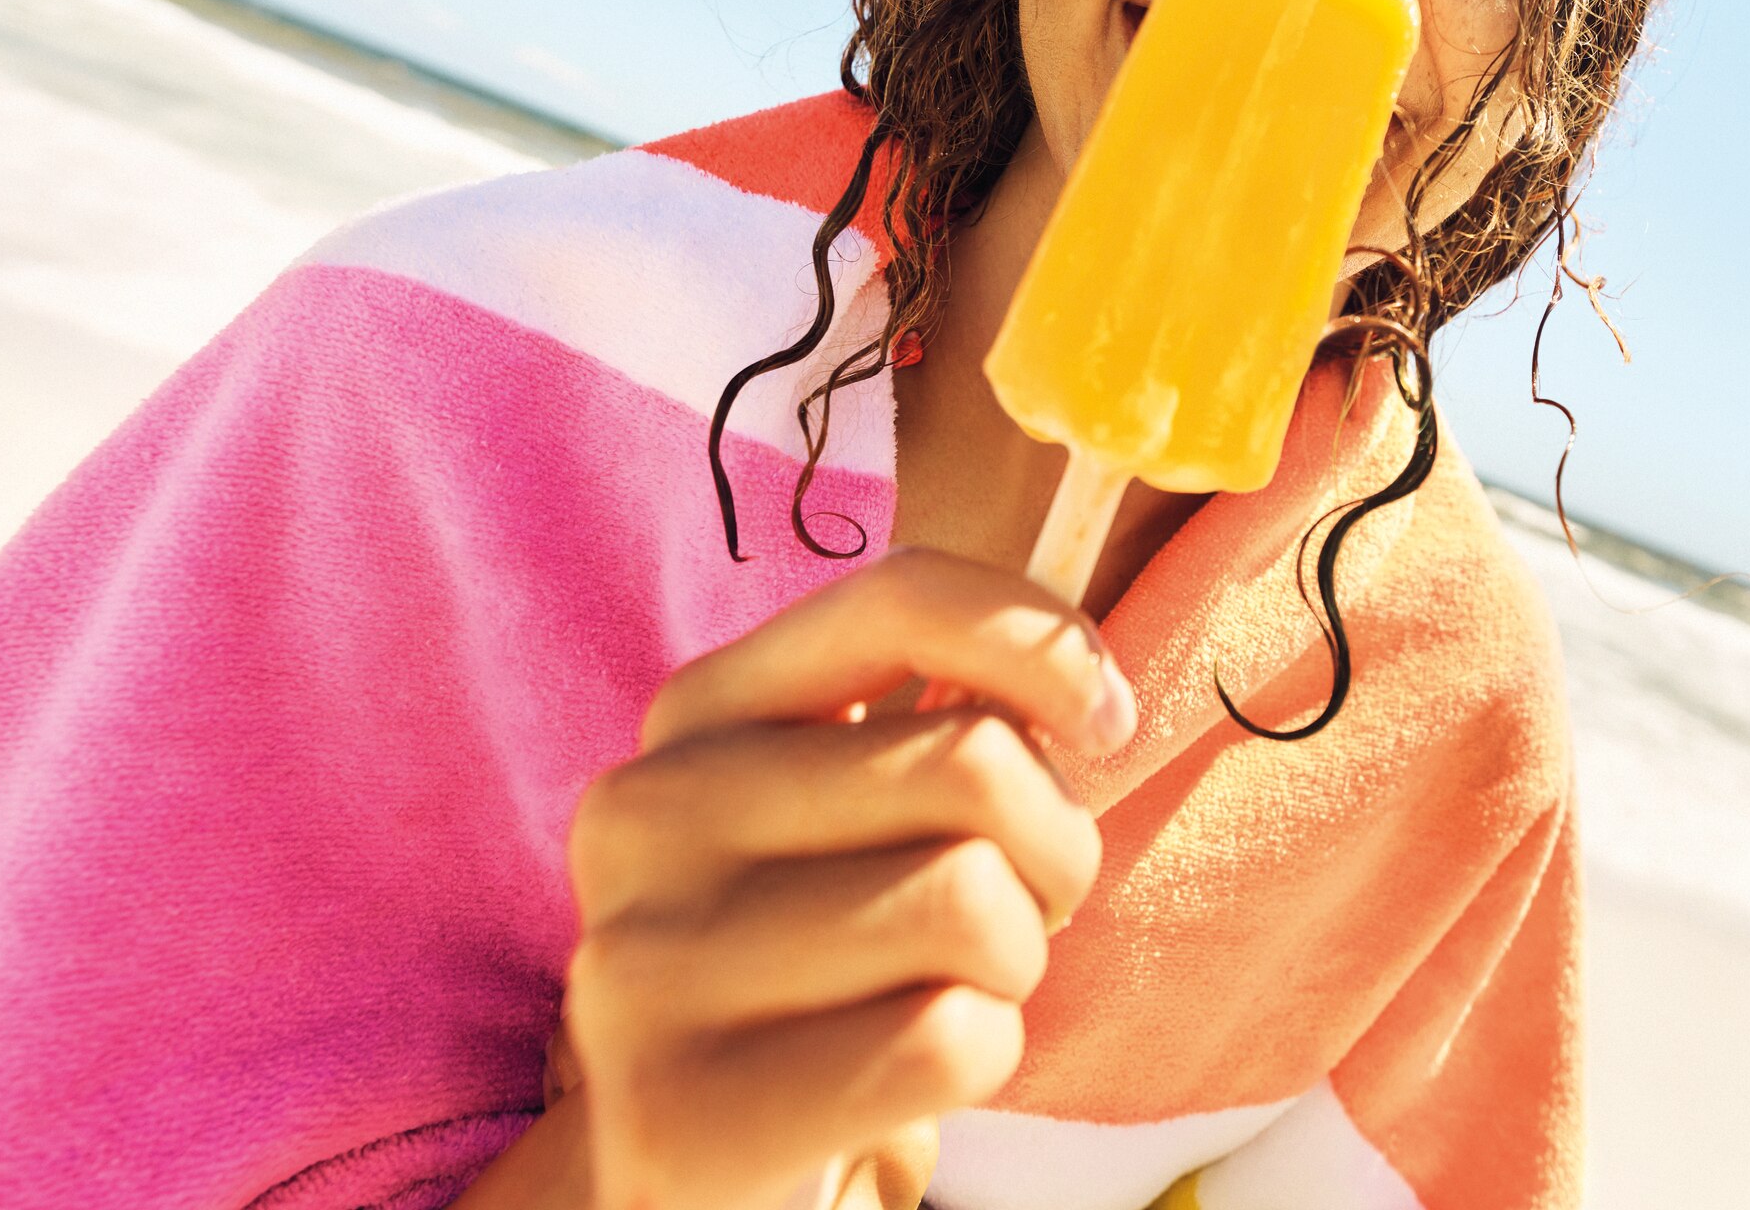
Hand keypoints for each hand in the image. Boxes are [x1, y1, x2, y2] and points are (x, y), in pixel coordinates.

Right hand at [463, 548, 1131, 1209]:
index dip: (1043, 644)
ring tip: (948, 995)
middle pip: (971, 762)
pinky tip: (906, 1084)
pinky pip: (947, 1039)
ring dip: (1012, 965)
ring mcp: (643, 963)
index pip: (898, 598)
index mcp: (694, 717)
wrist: (705, 1175)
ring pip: (969, 901)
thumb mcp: (870, 818)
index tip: (1106, 722)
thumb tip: (1088, 686)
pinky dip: (979, 1062)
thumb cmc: (833, 973)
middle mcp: (646, 814)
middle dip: (1050, 849)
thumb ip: (951, 716)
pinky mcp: (680, 1109)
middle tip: (1012, 917)